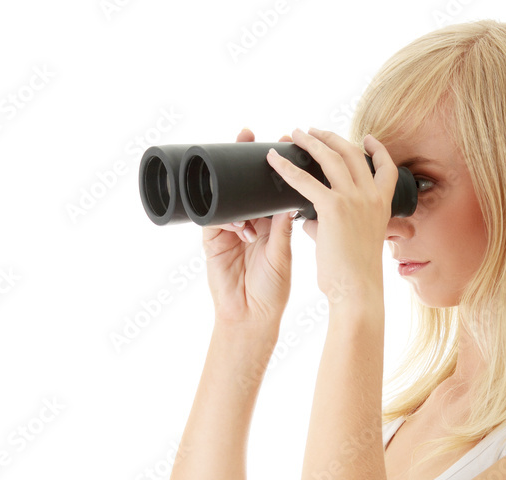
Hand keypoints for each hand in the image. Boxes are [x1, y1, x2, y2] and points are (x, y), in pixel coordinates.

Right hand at [203, 127, 295, 328]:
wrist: (251, 318)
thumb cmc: (271, 292)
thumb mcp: (281, 256)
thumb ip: (282, 228)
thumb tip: (293, 196)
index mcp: (271, 224)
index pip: (271, 188)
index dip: (276, 166)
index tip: (282, 141)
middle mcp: (250, 222)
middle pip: (245, 184)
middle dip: (246, 160)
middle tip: (249, 135)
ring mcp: (229, 229)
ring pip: (227, 196)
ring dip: (235, 188)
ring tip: (247, 183)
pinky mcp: (212, 239)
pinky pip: (213, 216)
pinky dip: (225, 216)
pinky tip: (240, 225)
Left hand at [266, 126, 394, 304]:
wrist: (357, 290)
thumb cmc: (352, 275)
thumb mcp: (351, 242)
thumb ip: (329, 223)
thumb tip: (307, 218)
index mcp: (381, 206)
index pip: (386, 169)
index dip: (378, 151)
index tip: (367, 139)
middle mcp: (371, 198)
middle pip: (352, 154)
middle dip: (332, 138)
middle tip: (314, 131)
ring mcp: (354, 200)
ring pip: (331, 157)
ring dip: (312, 142)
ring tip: (296, 134)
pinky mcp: (334, 208)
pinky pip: (305, 180)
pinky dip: (287, 168)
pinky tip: (273, 160)